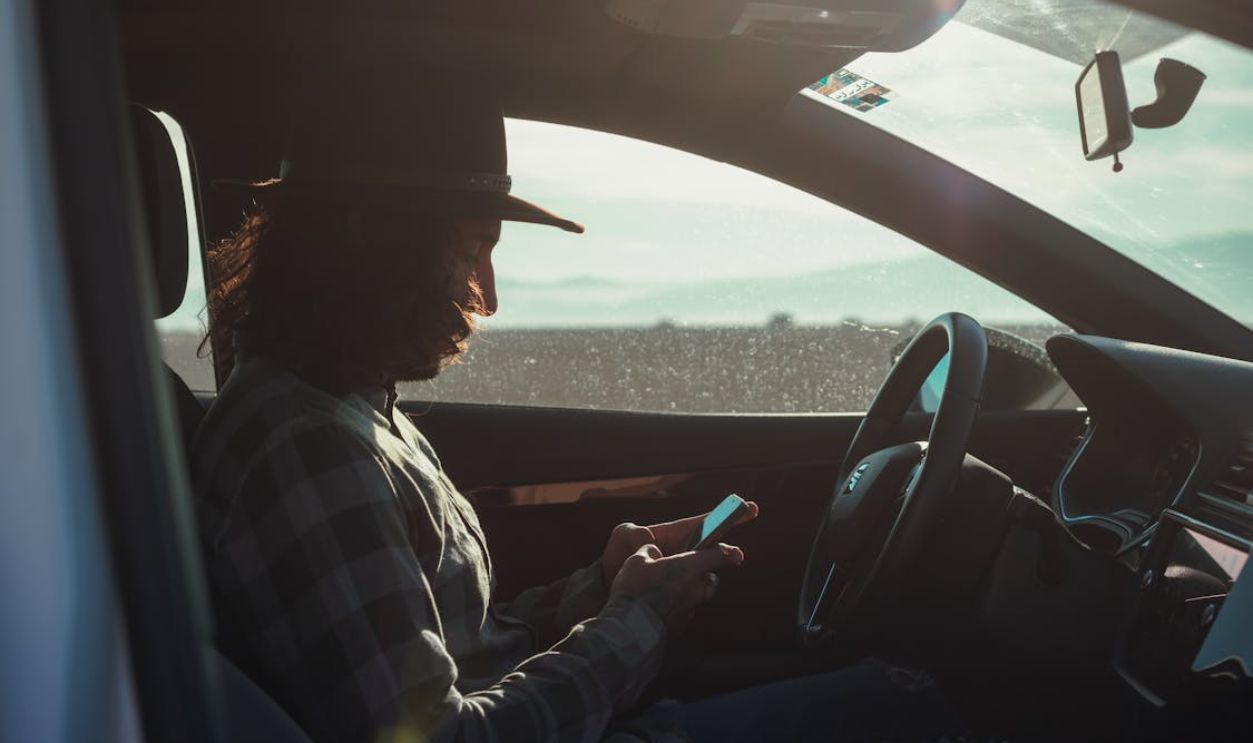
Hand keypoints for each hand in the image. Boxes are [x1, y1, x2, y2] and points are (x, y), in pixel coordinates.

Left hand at [599, 501, 758, 584]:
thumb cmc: (618, 556)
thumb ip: (633, 533)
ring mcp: (687, 574)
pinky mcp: (684, 593)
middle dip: (727, 553)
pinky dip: (693, 597)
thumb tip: (650, 540)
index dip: (728, 515)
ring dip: (706, 580)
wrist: (613, 588)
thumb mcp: (622, 537)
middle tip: (736, 557)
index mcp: (677, 535)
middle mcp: (686, 554)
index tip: (751, 507)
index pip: (706, 523)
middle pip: (714, 551)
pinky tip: (679, 603)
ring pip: (708, 576)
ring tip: (695, 585)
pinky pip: (697, 594)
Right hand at [609, 543, 743, 634]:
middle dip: (700, 574)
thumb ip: (649, 551)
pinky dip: (675, 607)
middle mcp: (695, 588)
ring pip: (696, 596)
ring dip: (686, 592)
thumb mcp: (636, 561)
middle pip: (708, 578)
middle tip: (682, 571)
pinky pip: (684, 611)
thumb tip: (653, 552)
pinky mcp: (681, 625)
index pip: (718, 555)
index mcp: (689, 567)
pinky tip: (657, 607)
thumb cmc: (635, 590)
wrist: (631, 628)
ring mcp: (690, 609)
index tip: (735, 553)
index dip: (726, 551)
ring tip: (664, 590)